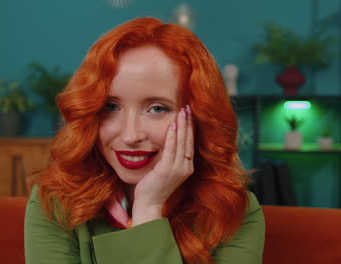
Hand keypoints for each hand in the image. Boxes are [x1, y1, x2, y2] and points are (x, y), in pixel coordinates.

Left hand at [132, 105, 193, 225]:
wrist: (149, 204)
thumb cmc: (154, 187)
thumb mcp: (165, 170)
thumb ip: (168, 157)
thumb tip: (167, 141)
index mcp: (187, 168)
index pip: (190, 144)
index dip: (191, 129)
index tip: (190, 115)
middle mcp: (185, 168)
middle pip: (189, 141)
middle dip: (189, 123)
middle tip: (188, 108)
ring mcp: (177, 169)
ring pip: (182, 142)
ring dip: (183, 125)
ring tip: (183, 111)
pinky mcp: (167, 170)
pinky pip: (171, 149)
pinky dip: (173, 136)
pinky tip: (173, 125)